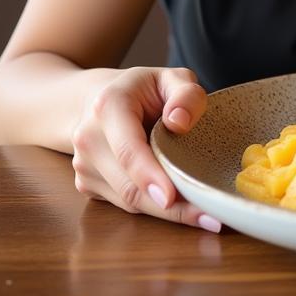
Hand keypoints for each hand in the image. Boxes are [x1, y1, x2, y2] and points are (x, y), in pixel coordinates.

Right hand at [70, 66, 218, 230]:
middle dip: (170, 208)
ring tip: (206, 216)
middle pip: (129, 185)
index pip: (128, 149)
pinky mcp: (88, 185)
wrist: (96, 99)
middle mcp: (89, 138)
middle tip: (211, 218)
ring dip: (167, 214)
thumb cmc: (142, 89)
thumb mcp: (171, 77)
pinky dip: (154, 208)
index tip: (171, 198)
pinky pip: (125, 204)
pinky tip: (182, 207)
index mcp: (108, 106)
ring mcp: (84, 166)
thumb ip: (185, 93)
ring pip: (128, 201)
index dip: (149, 176)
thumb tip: (181, 122)